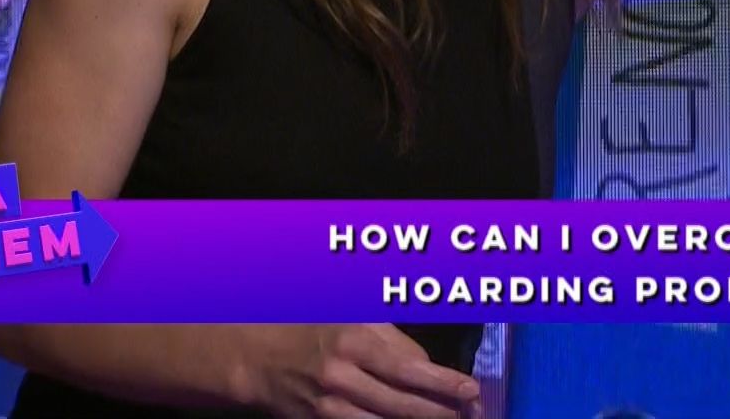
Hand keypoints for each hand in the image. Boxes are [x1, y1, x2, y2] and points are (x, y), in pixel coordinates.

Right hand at [245, 323, 483, 418]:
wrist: (258, 358)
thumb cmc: (314, 329)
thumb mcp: (354, 320)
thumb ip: (393, 340)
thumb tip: (428, 365)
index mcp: (352, 342)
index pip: (408, 368)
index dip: (442, 382)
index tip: (470, 389)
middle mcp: (340, 378)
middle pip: (401, 404)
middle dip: (439, 412)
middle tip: (470, 414)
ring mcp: (328, 408)